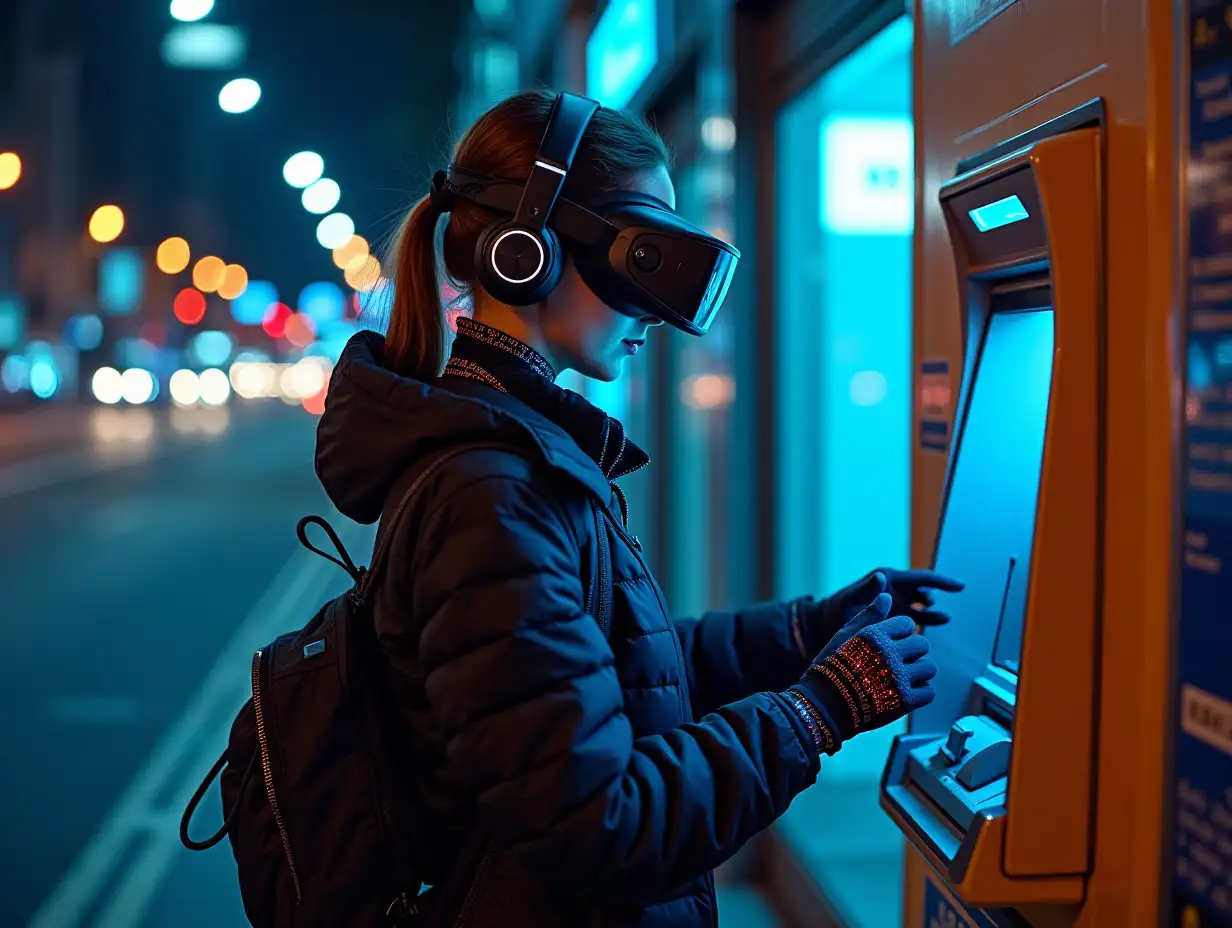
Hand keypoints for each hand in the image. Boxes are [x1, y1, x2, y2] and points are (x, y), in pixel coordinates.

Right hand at [784, 595, 936, 755]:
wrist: (824, 704)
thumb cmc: (832, 666)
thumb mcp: (846, 635)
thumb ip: (869, 615)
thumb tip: (887, 595)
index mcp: (876, 635)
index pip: (907, 624)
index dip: (900, 634)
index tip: (890, 644)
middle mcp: (889, 654)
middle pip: (922, 645)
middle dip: (912, 653)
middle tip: (896, 664)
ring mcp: (899, 678)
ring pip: (929, 668)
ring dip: (919, 673)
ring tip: (901, 679)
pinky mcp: (905, 701)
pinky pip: (929, 692)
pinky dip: (920, 693)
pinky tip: (904, 694)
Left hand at [805, 568, 963, 651]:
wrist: (826, 626)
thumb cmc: (836, 609)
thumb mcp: (850, 598)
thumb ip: (865, 589)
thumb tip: (882, 576)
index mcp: (889, 580)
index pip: (923, 579)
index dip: (943, 582)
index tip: (961, 586)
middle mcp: (897, 591)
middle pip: (925, 592)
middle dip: (934, 598)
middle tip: (936, 608)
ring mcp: (897, 607)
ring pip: (923, 609)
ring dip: (933, 613)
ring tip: (942, 619)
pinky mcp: (895, 621)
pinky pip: (916, 622)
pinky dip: (924, 626)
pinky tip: (928, 634)